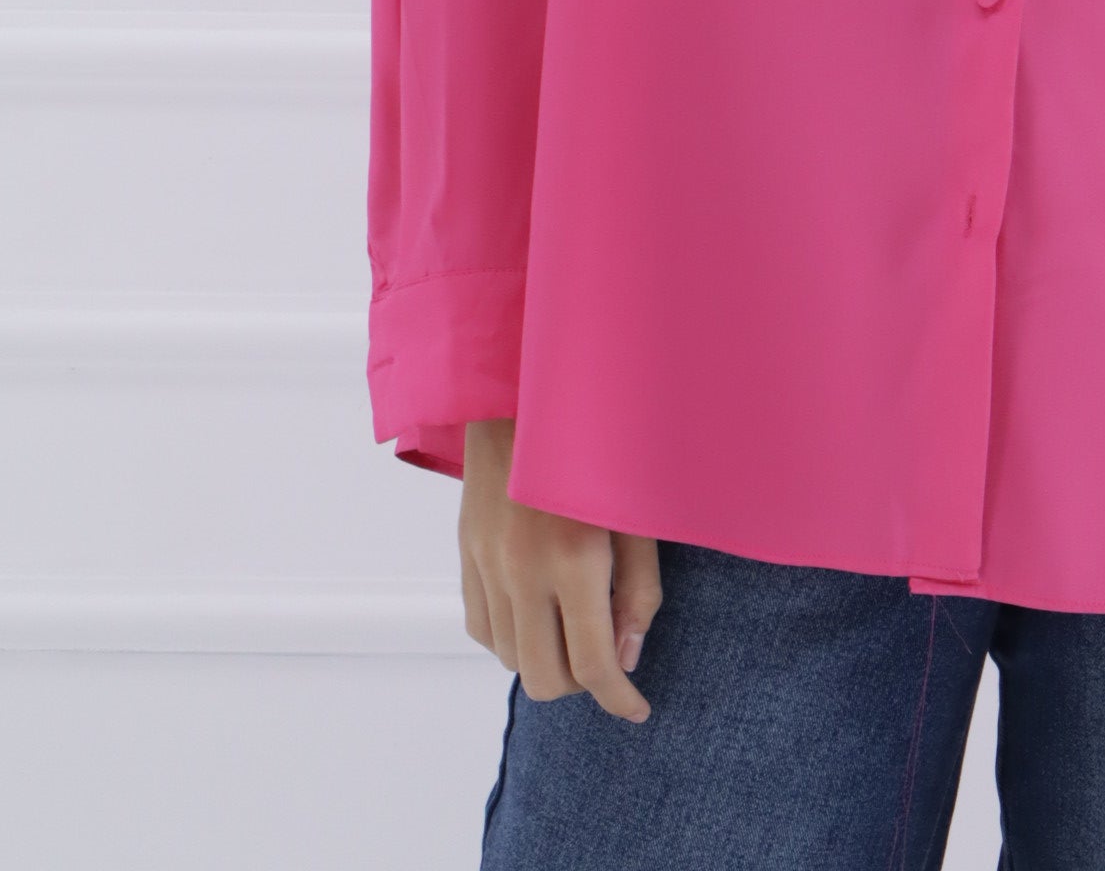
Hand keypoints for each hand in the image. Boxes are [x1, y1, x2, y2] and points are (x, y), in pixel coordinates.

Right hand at [459, 417, 662, 721]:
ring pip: (510, 660)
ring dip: (546, 659)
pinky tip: (539, 609)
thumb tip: (625, 657)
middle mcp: (522, 572)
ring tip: (575, 623)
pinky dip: (512, 637)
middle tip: (608, 656)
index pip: (593, 664)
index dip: (619, 698)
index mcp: (573, 560)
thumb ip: (637, 591)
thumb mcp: (637, 514)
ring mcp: (486, 566)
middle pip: (544, 679)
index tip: (638, 709)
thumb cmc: (599, 445)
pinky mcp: (466, 556)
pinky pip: (483, 629)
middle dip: (582, 684)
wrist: (527, 395)